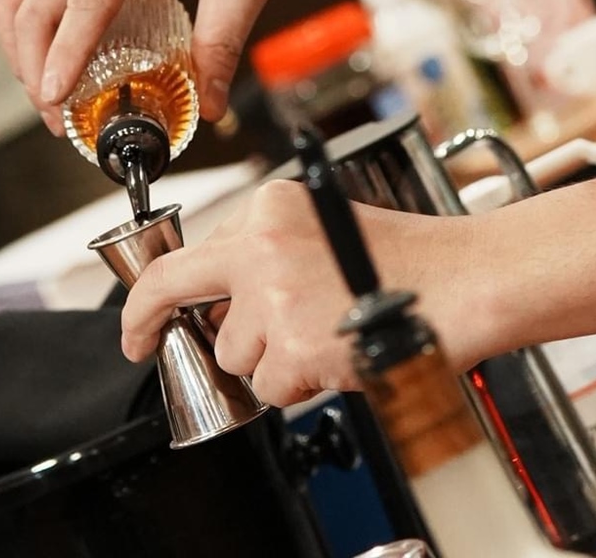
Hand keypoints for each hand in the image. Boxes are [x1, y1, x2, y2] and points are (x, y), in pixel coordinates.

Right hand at [0, 0, 296, 128]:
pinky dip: (37, 32)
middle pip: (34, 6)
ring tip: (55, 101)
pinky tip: (64, 65)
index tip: (55, 105)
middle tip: (63, 123)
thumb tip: (209, 108)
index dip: (64, 58)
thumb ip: (223, 41)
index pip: (83, 3)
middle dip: (36, 70)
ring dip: (25, 52)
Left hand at [119, 179, 496, 406]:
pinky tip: (336, 352)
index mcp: (270, 208)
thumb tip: (221, 303)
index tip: (135, 325)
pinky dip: (301, 383)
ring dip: (270, 359)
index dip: (148, 299)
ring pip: (235, 355)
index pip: (183, 253)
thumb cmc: (407, 259)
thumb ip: (266, 254)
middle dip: (176, 330)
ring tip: (323, 334)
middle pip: (186, 300)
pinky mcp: (291, 346)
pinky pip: (271, 387)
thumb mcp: (323, 226)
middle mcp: (263, 245)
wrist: (459, 282)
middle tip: (159, 345)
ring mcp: (274, 296)